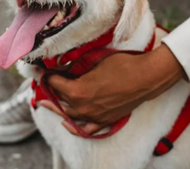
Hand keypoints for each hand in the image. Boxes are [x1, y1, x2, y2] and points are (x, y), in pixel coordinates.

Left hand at [39, 45, 184, 134]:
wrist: (145, 78)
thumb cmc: (122, 66)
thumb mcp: (96, 61)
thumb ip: (79, 67)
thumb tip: (67, 67)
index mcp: (77, 90)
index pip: (55, 83)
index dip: (48, 76)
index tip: (45, 71)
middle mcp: (82, 107)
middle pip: (59, 100)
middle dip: (50, 91)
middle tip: (44, 84)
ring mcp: (93, 116)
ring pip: (69, 114)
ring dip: (58, 107)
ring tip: (48, 102)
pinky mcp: (105, 121)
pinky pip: (86, 129)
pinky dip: (75, 127)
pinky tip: (67, 123)